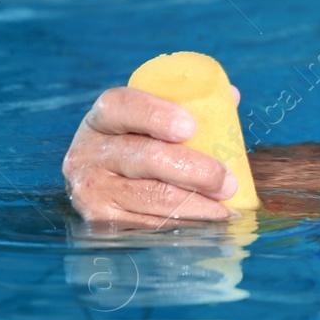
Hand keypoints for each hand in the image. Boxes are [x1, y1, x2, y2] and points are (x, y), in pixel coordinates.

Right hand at [62, 85, 241, 225]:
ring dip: (198, 204)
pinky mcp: (100, 219)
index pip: (122, 106)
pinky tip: (207, 220)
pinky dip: (185, 223)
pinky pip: (150, 223)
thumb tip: (231, 96)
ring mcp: (91, 188)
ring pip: (153, 196)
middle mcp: (89, 152)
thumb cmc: (139, 144)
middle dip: (197, 171)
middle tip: (228, 182)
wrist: (98, 182)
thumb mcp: (150, 119)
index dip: (156, 114)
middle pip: (148, 157)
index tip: (191, 127)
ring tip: (227, 207)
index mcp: (103, 118)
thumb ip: (188, 105)